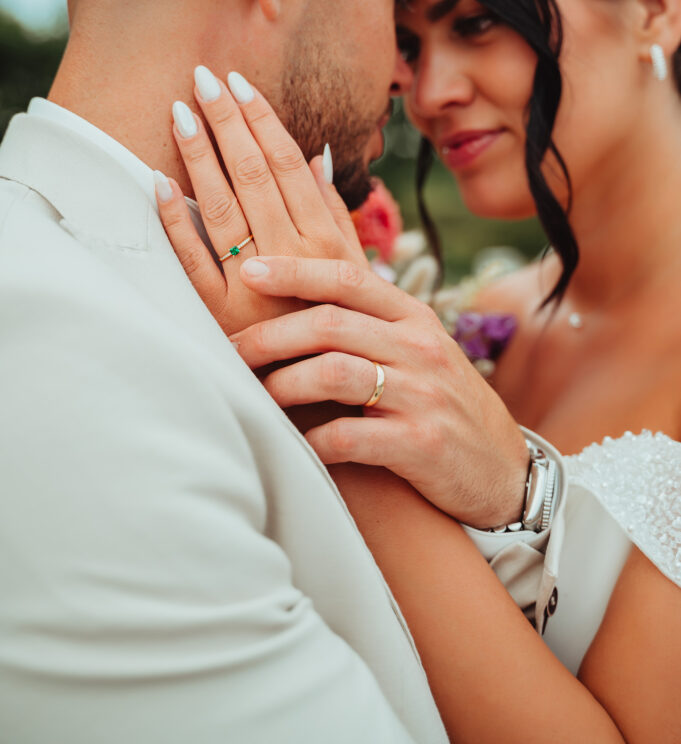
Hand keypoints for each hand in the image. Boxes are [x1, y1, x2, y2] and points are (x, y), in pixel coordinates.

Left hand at [155, 67, 366, 332]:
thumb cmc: (352, 336)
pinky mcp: (223, 319)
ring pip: (224, 208)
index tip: (241, 83)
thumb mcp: (356, 274)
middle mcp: (294, 260)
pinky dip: (176, 222)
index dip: (264, 121)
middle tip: (203, 77)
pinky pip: (194, 263)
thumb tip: (319, 156)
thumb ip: (336, 215)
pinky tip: (161, 184)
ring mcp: (255, 289)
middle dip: (228, 123)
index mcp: (328, 244)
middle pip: (257, 176)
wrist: (343, 408)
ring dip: (200, 157)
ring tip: (180, 114)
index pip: (291, 166)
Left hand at [232, 255, 529, 528]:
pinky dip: (315, 440)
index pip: (348, 279)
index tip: (249, 271)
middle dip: (270, 335)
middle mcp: (421, 348)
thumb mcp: (420, 352)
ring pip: (334, 374)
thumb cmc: (444, 407)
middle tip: (232, 350)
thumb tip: (300, 298)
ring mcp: (424, 395)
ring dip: (284, 385)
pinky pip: (350, 436)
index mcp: (415, 318)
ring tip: (259, 398)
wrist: (506, 472)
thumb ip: (371, 324)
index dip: (294, 270)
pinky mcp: (422, 444)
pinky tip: (300, 445)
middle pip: (329, 324)